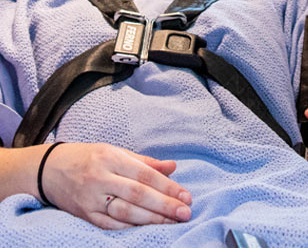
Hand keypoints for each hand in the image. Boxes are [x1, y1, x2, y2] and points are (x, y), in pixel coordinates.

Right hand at [39, 142, 191, 229]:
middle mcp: (101, 178)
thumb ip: (145, 162)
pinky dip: (131, 226)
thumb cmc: (89, 157)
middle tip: (185, 212)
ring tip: (172, 222)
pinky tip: (148, 227)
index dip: (167, 187)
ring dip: (151, 219)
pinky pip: (110, 224)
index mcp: (111, 158)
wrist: (49, 170)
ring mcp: (91, 198)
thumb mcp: (116, 152)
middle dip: (164, 205)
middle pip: (138, 194)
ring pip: (125, 212)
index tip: (186, 196)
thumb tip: (173, 167)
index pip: (145, 175)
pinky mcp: (84, 214)